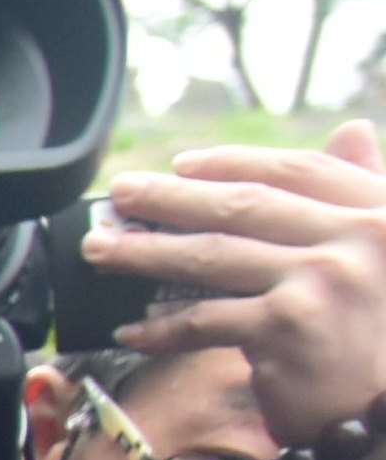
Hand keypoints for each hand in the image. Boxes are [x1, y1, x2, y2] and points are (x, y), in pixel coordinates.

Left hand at [90, 119, 385, 444]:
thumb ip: (367, 195)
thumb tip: (350, 129)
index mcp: (385, 212)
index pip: (298, 172)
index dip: (234, 163)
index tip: (182, 165)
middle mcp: (361, 238)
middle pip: (244, 206)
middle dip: (171, 198)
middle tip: (120, 195)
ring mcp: (323, 281)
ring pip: (213, 256)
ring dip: (145, 252)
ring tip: (101, 249)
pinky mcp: (287, 328)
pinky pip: (205, 320)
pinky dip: (162, 327)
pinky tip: (130, 330)